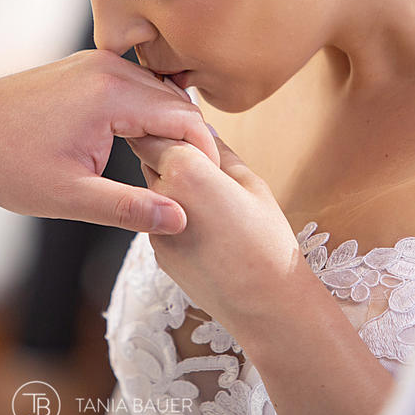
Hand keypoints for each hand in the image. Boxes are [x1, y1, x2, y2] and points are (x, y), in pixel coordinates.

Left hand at [0, 50, 219, 233]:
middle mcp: (108, 67)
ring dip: (169, 125)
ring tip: (170, 169)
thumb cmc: (10, 165)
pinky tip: (141, 145)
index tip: (208, 186)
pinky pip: (134, 85)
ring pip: (157, 91)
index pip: (185, 118)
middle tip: (194, 183)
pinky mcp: (85, 66)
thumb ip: (128, 208)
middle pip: (176, 101)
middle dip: (190, 140)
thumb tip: (180, 220)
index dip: (205, 154)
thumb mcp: (70, 197)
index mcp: (110, 94)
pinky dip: (146, 111)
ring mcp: (96, 62)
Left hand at [128, 131, 392, 414]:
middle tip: (182, 136)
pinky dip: (170, 207)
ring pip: (151, 185)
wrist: (264, 305)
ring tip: (197, 179)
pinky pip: (157, 216)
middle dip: (160, 142)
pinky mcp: (156, 251)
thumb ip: (220, 151)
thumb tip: (202, 127)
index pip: (158, 127)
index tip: (173, 108)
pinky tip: (199, 215)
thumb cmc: (268, 240)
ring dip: (165, 176)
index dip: (165, 116)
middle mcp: (161, 196)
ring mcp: (154, 226)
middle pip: (147, 153)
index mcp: (187, 170)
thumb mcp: (251, 184)